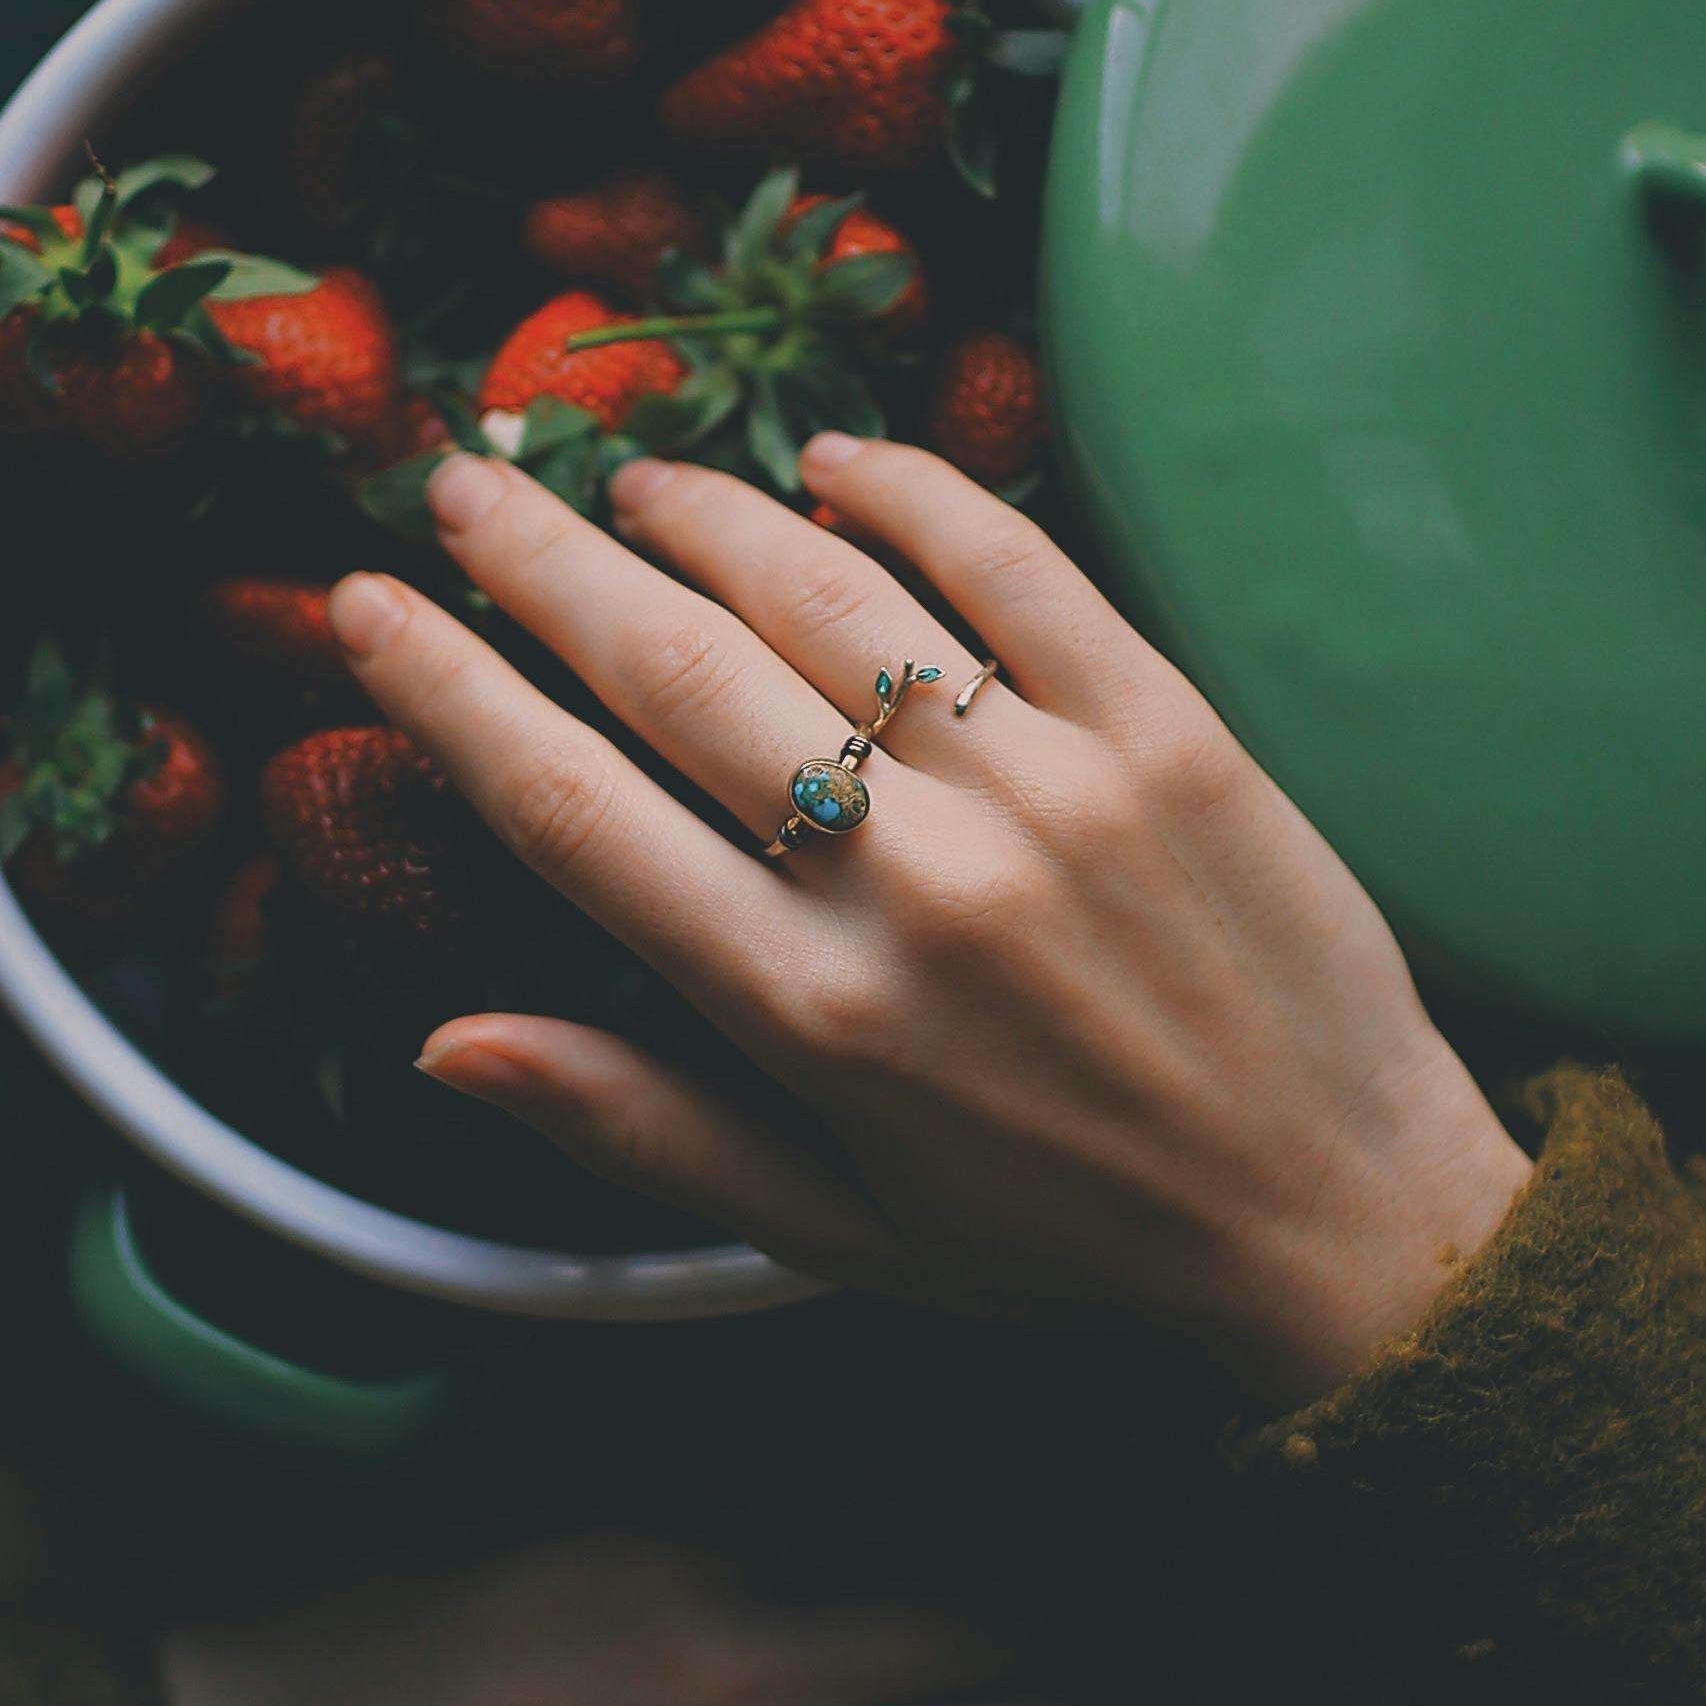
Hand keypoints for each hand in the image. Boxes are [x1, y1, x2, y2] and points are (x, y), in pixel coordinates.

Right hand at [326, 439, 1526, 1409]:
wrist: (1341, 1223)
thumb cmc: (1067, 1241)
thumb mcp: (832, 1230)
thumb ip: (635, 1129)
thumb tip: (443, 1045)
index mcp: (810, 1017)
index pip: (572, 812)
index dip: (447, 694)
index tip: (364, 610)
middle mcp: (914, 888)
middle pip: (673, 671)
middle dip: (536, 563)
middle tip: (455, 489)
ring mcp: (1050, 795)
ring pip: (827, 598)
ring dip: (702, 516)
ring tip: (624, 481)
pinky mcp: (1171, 733)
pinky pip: (1016, 569)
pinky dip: (912, 495)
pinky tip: (833, 464)